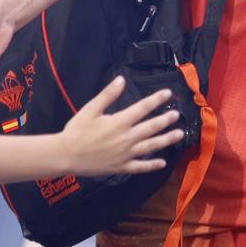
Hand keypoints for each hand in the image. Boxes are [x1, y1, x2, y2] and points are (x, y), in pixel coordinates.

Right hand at [58, 78, 185, 175]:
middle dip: (166, 120)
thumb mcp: (90, 109)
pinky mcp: (121, 166)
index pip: (142, 108)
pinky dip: (152, 165)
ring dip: (166, 140)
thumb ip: (108, 95)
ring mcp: (126, 154)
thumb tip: (121, 80)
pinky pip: (140, 166)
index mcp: (119, 122)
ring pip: (151, 146)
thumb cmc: (77, 130)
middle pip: (151, 127)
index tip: (168, 93)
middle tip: (177, 115)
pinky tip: (162, 163)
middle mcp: (126, 138)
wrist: (66, 155)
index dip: (156, 100)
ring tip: (179, 135)